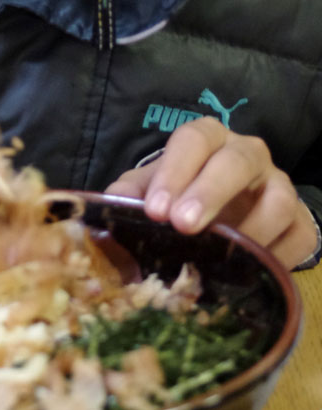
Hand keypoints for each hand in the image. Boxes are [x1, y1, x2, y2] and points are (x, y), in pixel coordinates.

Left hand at [106, 117, 318, 268]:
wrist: (225, 215)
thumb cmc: (180, 197)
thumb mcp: (152, 190)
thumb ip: (131, 194)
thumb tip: (109, 207)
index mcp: (208, 139)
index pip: (194, 139)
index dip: (174, 172)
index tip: (156, 209)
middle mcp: (247, 155)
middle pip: (237, 162)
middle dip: (210, 192)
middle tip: (183, 225)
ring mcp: (279, 187)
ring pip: (279, 199)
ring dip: (250, 228)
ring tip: (222, 255)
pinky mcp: (300, 221)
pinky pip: (299, 236)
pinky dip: (278, 255)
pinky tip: (252, 271)